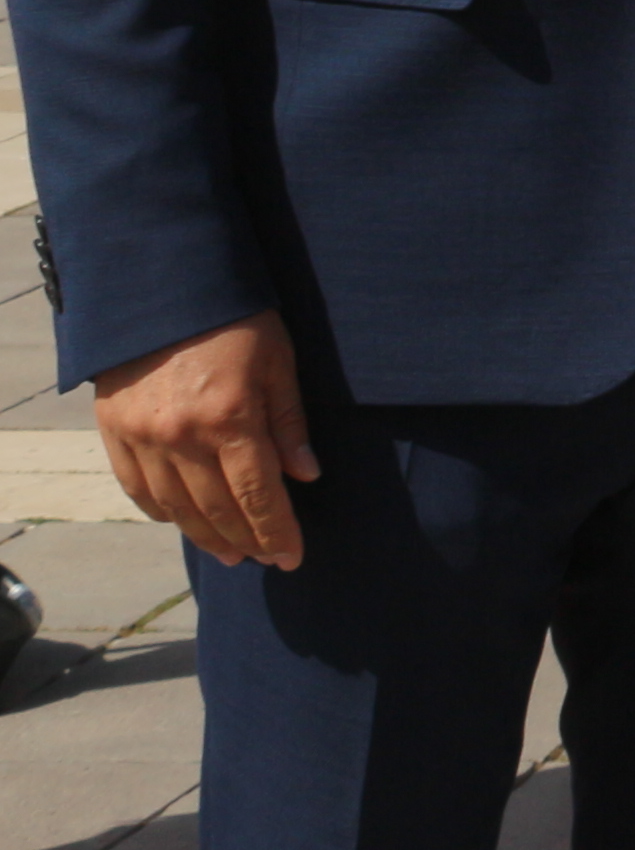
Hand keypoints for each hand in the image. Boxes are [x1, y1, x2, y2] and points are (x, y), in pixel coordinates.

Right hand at [93, 308, 311, 569]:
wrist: (161, 289)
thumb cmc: (234, 319)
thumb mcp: (278, 359)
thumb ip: (289, 421)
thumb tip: (306, 475)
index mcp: (229, 418)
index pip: (258, 494)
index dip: (277, 531)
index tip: (292, 557)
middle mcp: (181, 437)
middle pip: (218, 509)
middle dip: (247, 541)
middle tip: (266, 560)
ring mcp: (142, 438)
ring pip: (176, 508)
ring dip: (206, 536)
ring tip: (231, 554)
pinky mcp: (114, 431)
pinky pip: (137, 488)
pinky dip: (163, 512)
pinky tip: (184, 523)